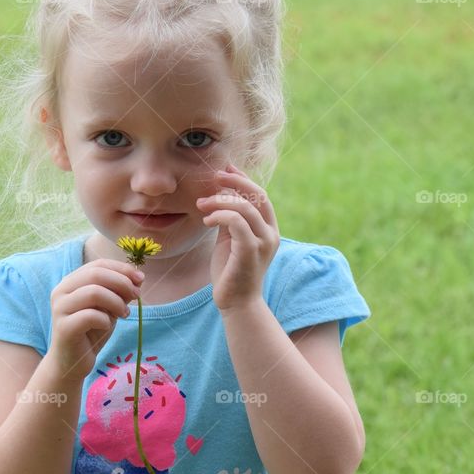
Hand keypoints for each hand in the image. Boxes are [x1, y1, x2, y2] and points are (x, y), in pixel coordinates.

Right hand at [47, 258, 143, 377]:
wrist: (72, 362)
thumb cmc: (91, 332)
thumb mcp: (109, 307)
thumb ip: (120, 291)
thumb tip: (138, 277)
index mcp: (71, 281)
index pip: (98, 264)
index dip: (121, 268)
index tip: (140, 278)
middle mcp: (61, 291)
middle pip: (96, 274)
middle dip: (122, 283)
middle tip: (136, 295)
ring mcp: (60, 308)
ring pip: (94, 292)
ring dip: (116, 301)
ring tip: (124, 313)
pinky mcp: (63, 327)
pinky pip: (91, 315)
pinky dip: (106, 319)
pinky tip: (108, 326)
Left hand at [196, 163, 279, 312]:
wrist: (237, 303)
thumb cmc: (231, 271)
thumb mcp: (230, 239)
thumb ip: (230, 218)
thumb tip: (222, 195)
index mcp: (269, 229)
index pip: (260, 195)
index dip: (243, 179)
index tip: (226, 169)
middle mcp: (271, 234)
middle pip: (258, 195)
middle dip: (235, 181)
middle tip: (215, 176)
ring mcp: (263, 242)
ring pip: (244, 207)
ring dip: (220, 201)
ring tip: (202, 205)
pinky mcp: (250, 251)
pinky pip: (236, 222)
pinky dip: (220, 215)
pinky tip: (206, 220)